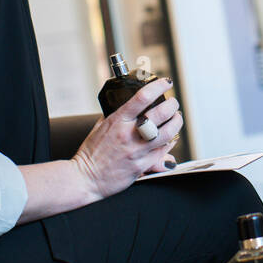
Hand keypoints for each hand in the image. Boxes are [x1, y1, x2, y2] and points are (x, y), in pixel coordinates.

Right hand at [71, 78, 181, 199]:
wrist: (85, 178)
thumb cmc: (91, 153)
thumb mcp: (100, 127)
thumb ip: (116, 115)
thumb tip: (127, 105)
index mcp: (118, 121)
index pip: (142, 98)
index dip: (158, 87)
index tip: (166, 83)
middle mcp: (129, 134)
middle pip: (161, 114)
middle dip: (172, 105)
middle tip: (173, 103)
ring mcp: (137, 151)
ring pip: (168, 133)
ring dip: (176, 123)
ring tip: (176, 118)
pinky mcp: (142, 166)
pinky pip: (163, 152)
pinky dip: (169, 143)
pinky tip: (169, 139)